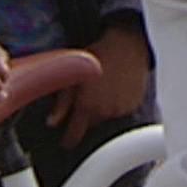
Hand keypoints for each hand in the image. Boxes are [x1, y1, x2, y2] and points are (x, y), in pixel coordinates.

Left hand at [47, 24, 150, 147]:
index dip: (68, 140)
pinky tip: (114, 91)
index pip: (74, 136)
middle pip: (90, 127)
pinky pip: (120, 113)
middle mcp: (105, 112)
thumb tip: (52, 123)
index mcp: (87, 106)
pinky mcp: (134, 106)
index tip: (65, 142)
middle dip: (86, 119)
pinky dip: (116, 106)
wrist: (127, 45)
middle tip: (86, 99)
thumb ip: (61, 103)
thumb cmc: (97, 55)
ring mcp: (121, 110)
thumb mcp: (73, 75)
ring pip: (105, 119)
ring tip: (101, 92)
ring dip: (101, 112)